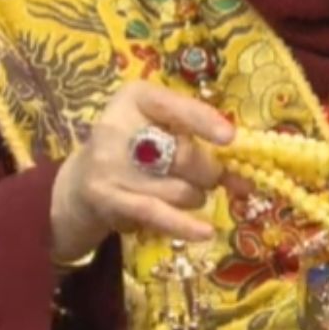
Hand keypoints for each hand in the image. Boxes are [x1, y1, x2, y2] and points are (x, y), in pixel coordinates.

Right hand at [50, 80, 232, 263]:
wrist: (83, 182)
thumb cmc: (136, 147)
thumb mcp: (160, 125)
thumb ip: (198, 137)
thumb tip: (245, 174)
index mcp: (134, 97)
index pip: (172, 105)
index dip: (202, 121)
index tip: (229, 137)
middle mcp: (116, 126)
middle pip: (183, 155)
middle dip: (209, 172)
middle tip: (212, 178)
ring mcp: (108, 164)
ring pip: (178, 189)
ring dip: (195, 197)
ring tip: (189, 193)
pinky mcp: (107, 198)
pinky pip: (156, 213)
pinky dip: (184, 224)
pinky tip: (205, 232)